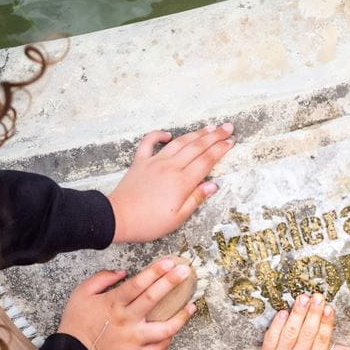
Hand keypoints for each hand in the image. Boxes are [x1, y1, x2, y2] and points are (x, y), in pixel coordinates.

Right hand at [57, 258, 197, 349]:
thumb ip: (102, 279)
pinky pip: (158, 348)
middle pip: (153, 299)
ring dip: (181, 317)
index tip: (170, 262)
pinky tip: (174, 331)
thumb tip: (124, 272)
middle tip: (186, 272)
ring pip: (164, 328)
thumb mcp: (81, 293)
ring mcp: (133, 339)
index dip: (155, 272)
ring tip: (192, 306)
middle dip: (171, 282)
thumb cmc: (77, 322)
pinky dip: (167, 340)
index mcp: (113, 303)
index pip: (138, 284)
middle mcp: (126, 320)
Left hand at [108, 125, 234, 242]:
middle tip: (228, 127)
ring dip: (195, 133)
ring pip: (179, 142)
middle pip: (197, 147)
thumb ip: (196, 198)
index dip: (220, 150)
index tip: (231, 142)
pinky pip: (149, 142)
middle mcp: (170, 167)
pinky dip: (158, 135)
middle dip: (214, 136)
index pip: (206, 161)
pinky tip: (168, 134)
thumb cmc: (149, 222)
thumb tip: (213, 185)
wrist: (118, 218)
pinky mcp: (140, 162)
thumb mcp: (177, 218)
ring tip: (209, 127)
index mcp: (182, 182)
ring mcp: (154, 162)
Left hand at [254, 294, 349, 349]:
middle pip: (306, 333)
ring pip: (289, 332)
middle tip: (318, 297)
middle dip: (313, 313)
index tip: (329, 308)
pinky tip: (285, 312)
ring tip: (303, 298)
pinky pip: (271, 336)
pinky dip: (278, 323)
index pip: (321, 341)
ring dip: (297, 313)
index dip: (326, 323)